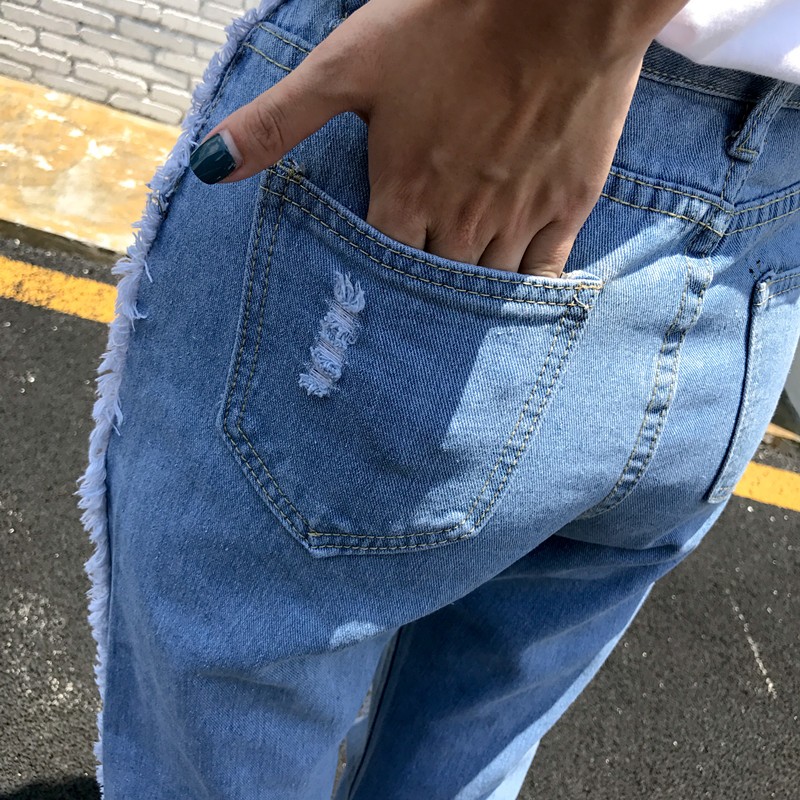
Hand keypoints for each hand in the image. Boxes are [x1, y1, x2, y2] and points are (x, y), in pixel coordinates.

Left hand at [190, 0, 686, 276]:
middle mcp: (458, 220)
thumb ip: (278, 122)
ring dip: (464, 301)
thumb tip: (209, 168)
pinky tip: (513, 303)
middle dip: (414, 299)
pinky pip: (542, 274)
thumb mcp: (347, 66)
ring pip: (483, 286)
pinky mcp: (565, 206)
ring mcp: (516, 217)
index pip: (376, 268)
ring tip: (452, 315)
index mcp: (404, 194)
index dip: (368, 283)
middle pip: (429, 285)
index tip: (363, 299)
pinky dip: (525, 292)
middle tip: (407, 319)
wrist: (562, 0)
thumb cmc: (448, 23)